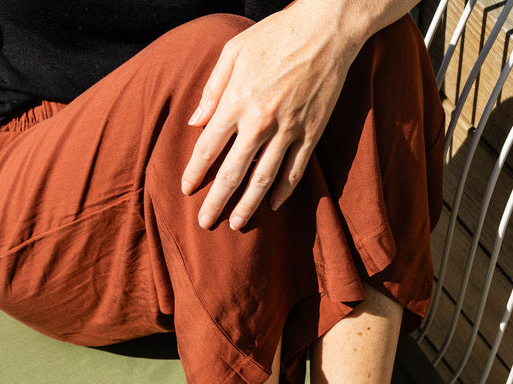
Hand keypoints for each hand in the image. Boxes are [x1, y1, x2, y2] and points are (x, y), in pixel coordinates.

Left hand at [181, 1, 363, 229]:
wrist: (326, 30)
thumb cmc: (275, 35)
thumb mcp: (234, 51)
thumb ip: (212, 89)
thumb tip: (195, 122)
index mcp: (238, 101)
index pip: (209, 146)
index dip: (195, 171)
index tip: (186, 189)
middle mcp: (261, 122)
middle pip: (233, 172)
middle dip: (217, 200)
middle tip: (205, 222)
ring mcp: (288, 130)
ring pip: (264, 179)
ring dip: (249, 205)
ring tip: (237, 224)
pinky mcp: (311, 134)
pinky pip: (295, 171)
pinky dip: (284, 191)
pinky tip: (273, 206)